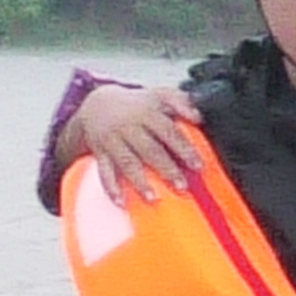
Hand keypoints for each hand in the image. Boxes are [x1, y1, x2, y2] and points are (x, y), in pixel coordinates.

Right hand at [72, 84, 205, 198]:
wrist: (97, 103)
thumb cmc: (136, 104)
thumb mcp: (158, 94)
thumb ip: (180, 101)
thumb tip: (198, 116)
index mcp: (147, 113)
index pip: (169, 132)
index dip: (184, 149)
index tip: (198, 165)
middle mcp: (129, 127)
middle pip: (149, 150)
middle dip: (166, 169)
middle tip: (181, 186)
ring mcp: (113, 141)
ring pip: (127, 163)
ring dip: (140, 182)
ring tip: (153, 198)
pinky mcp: (101, 153)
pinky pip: (105, 172)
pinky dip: (111, 188)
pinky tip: (121, 201)